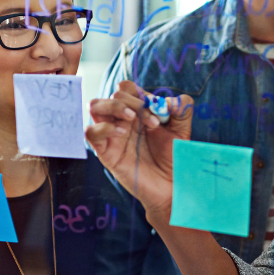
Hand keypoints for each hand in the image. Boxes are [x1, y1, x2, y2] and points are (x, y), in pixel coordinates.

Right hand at [86, 81, 193, 224]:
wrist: (171, 186)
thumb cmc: (173, 157)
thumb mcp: (182, 129)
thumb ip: (181, 109)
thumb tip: (165, 101)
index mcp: (138, 111)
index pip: (127, 88)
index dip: (140, 93)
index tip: (158, 112)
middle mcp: (122, 120)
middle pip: (114, 94)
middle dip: (133, 102)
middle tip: (152, 123)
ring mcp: (112, 135)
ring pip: (95, 106)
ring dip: (114, 106)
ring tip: (133, 120)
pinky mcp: (105, 152)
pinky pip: (91, 132)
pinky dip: (104, 127)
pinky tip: (122, 133)